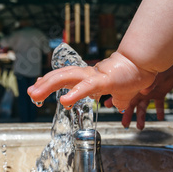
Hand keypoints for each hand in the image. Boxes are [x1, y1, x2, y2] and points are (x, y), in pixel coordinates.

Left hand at [28, 51, 155, 111]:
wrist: (142, 67)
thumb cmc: (131, 77)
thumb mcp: (120, 94)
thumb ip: (115, 99)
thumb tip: (117, 105)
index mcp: (88, 78)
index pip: (64, 77)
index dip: (49, 81)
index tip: (37, 87)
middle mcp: (87, 74)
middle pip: (60, 76)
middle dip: (43, 85)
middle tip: (30, 93)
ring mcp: (93, 77)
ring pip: (66, 78)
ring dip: (48, 86)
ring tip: (35, 94)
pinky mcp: (103, 81)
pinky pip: (86, 88)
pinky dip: (74, 94)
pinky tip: (63, 101)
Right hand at [105, 62, 172, 129]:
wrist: (170, 61)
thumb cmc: (156, 64)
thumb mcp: (150, 73)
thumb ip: (148, 83)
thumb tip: (145, 91)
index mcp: (135, 86)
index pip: (124, 95)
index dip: (116, 101)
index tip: (109, 107)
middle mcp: (141, 91)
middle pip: (132, 105)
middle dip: (128, 115)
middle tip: (124, 124)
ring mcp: (150, 93)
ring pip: (144, 107)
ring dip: (142, 117)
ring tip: (140, 127)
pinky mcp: (160, 94)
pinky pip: (159, 104)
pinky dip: (159, 111)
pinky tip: (160, 117)